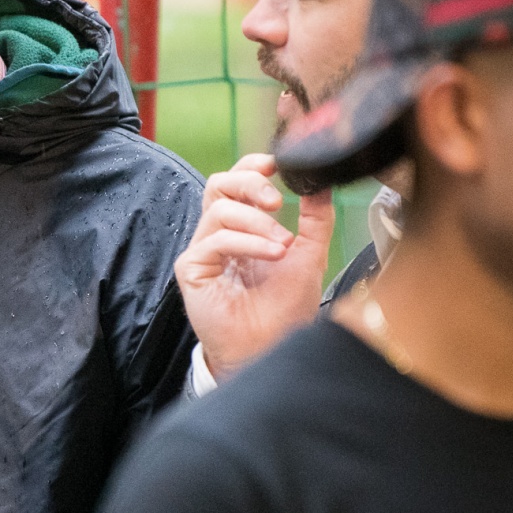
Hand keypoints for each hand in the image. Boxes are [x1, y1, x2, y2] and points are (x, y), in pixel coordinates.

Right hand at [176, 154, 335, 382]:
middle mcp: (218, 235)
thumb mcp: (309, 255)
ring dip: (257, 221)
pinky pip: (215, 240)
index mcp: (242, 227)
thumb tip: (321, 183)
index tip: (277, 163)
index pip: (236, 182)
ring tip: (282, 245)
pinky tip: (272, 254)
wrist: (271, 348)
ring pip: (220, 210)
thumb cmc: (284, 309)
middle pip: (219, 184)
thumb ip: (316, 218)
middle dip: (250, 183)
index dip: (252, 166)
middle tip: (277, 200)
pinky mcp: (192, 269)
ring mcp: (203, 252)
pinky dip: (247, 242)